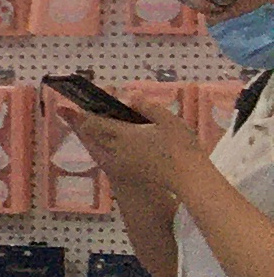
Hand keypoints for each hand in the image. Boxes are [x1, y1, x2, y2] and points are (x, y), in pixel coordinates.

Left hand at [61, 99, 199, 190]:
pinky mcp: (125, 172)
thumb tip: (128, 96)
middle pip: (91, 134)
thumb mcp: (168, 120)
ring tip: (111, 120)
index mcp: (123, 136)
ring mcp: (118, 163)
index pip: (92, 122)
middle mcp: (114, 150)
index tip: (93, 101)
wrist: (189, 179)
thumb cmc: (181, 147)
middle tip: (101, 108)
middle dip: (92, 120)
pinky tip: (122, 137)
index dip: (88, 111)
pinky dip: (106, 144)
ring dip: (99, 132)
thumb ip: (146, 106)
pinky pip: (106, 155)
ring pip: (97, 145)